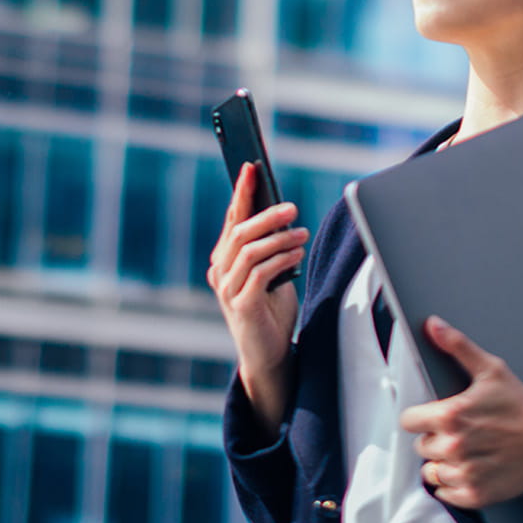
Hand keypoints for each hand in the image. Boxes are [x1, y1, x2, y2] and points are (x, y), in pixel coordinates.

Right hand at [207, 162, 306, 428]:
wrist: (268, 355)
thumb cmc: (271, 311)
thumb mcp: (271, 273)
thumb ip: (271, 249)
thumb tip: (284, 215)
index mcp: (224, 260)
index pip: (232, 219)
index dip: (241, 192)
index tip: (251, 167)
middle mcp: (220, 272)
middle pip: (239, 231)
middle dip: (266, 214)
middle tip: (292, 207)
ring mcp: (227, 290)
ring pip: (249, 250)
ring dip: (279, 239)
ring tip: (302, 235)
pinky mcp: (241, 306)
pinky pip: (260, 274)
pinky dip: (280, 259)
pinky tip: (297, 254)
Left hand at [399, 316, 522, 508]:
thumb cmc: (522, 407)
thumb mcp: (491, 370)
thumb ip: (457, 346)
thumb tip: (433, 325)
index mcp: (451, 416)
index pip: (408, 421)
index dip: (420, 417)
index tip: (435, 417)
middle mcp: (454, 446)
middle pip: (420, 446)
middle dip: (435, 439)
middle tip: (459, 433)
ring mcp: (464, 473)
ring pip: (431, 471)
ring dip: (443, 463)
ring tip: (466, 452)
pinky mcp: (475, 494)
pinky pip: (445, 493)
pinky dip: (454, 485)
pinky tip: (470, 470)